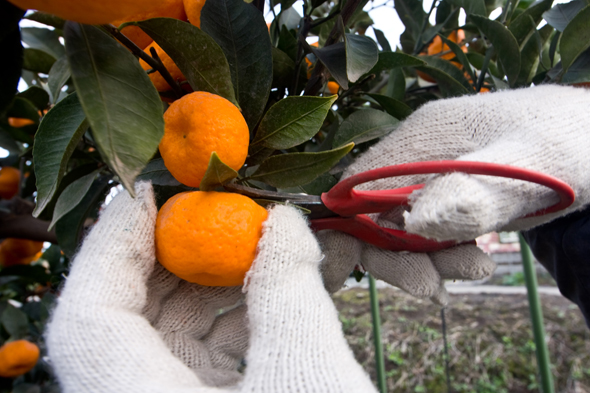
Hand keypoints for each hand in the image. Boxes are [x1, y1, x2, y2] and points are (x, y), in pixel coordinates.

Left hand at [46, 183, 376, 392]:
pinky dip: (235, 316)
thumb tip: (282, 223)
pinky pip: (202, 356)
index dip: (111, 245)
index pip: (88, 318)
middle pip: (127, 319)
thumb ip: (288, 289)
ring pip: (168, 335)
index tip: (150, 192)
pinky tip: (274, 288)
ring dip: (213, 282)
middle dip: (172, 255)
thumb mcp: (308, 377)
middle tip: (216, 212)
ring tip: (259, 244)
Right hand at [320, 85, 589, 302]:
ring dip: (426, 259)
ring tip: (476, 267)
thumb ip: (476, 191)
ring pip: (404, 226)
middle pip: (377, 211)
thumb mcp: (534, 166)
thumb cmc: (575, 144)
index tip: (342, 271)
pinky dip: (442, 255)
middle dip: (397, 255)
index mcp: (425, 133)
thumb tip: (411, 220)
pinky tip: (474, 262)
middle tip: (432, 287)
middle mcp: (420, 152)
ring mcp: (437, 173)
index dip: (345, 228)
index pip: (359, 184)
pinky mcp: (454, 192)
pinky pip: (430, 229)